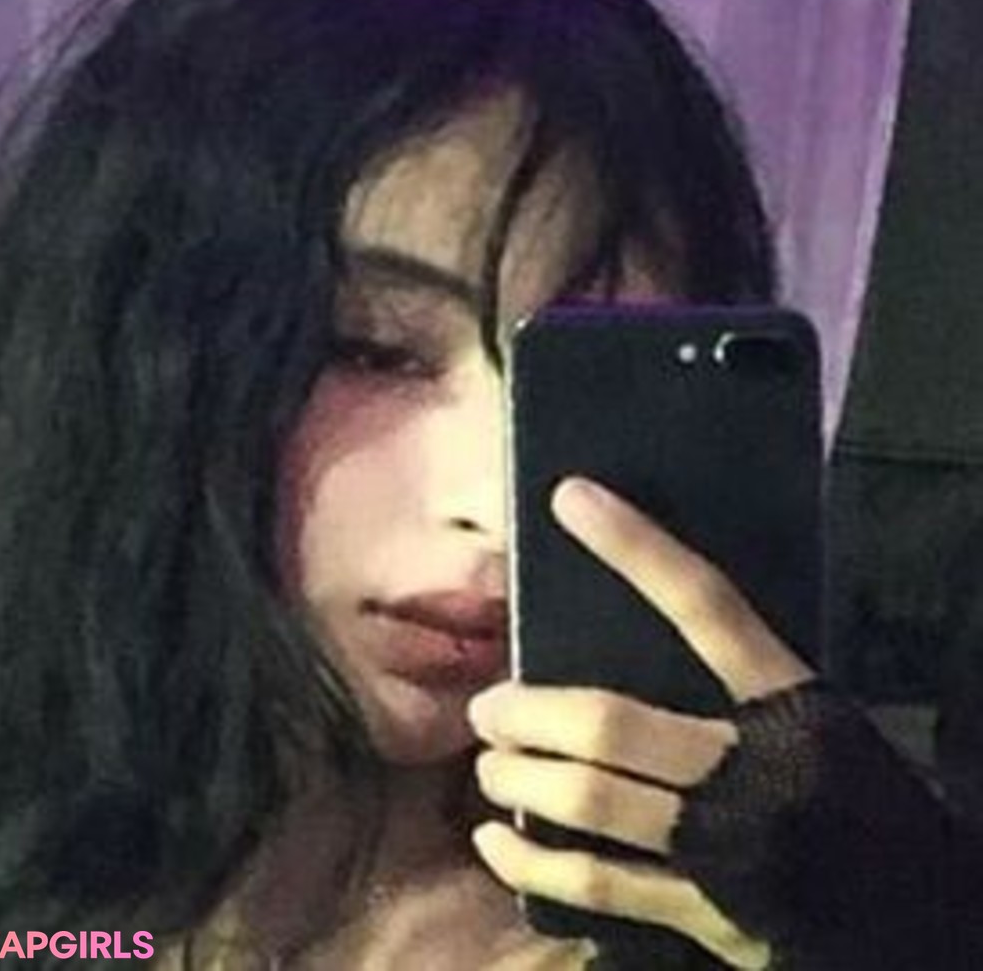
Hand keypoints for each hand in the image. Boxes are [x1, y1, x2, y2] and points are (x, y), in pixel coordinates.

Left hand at [468, 476, 814, 969]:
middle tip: (490, 708)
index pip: (707, 605)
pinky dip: (532, 865)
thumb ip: (744, 686)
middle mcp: (755, 768)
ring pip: (591, 801)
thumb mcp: (818, 725)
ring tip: (491, 765)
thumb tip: (633, 629)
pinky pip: (598, 887)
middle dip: (530, 713)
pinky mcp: (708, 912)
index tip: (571, 498)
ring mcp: (726, 844)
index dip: (637, 547)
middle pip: (611, 724)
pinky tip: (494, 842)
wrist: (923, 914)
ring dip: (520, 778)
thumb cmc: (855, 799)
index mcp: (791, 705)